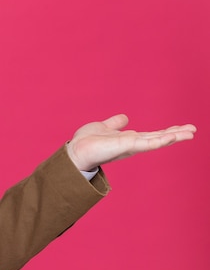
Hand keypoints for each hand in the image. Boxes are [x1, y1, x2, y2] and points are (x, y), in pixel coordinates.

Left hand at [66, 114, 195, 171]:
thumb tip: (125, 118)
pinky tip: (171, 137)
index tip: (182, 127)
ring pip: (156, 141)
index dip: (166, 131)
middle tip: (193, 130)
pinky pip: (147, 144)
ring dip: (173, 136)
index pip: (152, 135)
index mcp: (129, 140)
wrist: (76, 151)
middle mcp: (132, 144)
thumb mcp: (104, 128)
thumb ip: (115, 124)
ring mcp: (131, 146)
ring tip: (190, 133)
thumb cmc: (87, 142)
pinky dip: (160, 141)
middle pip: (158, 138)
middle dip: (176, 134)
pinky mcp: (127, 146)